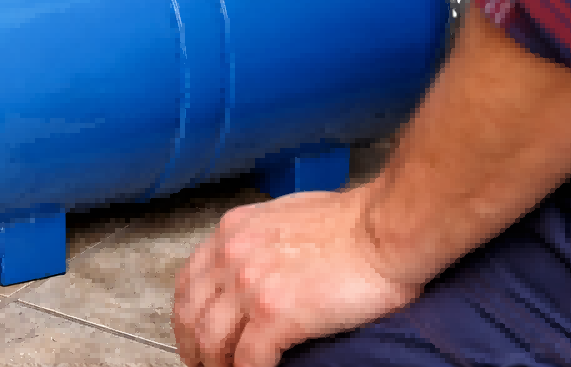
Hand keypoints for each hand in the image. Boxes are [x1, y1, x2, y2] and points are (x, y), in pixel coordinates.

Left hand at [171, 187, 420, 366]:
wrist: (384, 229)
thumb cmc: (351, 222)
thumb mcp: (284, 218)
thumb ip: (258, 242)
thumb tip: (254, 270)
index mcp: (233, 232)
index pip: (190, 281)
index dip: (186, 315)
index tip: (192, 336)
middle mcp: (232, 255)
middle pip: (192, 314)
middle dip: (193, 348)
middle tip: (203, 366)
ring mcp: (250, 284)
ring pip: (212, 341)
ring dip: (216, 366)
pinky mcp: (275, 313)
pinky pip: (248, 359)